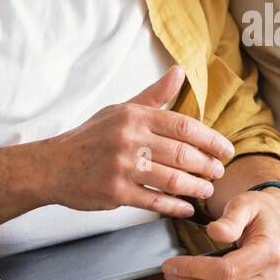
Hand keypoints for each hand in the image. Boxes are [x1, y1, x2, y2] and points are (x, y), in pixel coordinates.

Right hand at [33, 65, 233, 216]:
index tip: (226, 150)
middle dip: (207, 166)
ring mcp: (122, 167)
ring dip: (196, 187)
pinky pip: (154, 201)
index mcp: (134, 117)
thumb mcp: (121, 110)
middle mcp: (129, 139)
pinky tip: (187, 208)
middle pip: (182, 154)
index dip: (211, 139)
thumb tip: (179, 71)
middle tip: (219, 172)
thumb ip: (154, 96)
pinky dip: (175, 206)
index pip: (183, 126)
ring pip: (172, 179)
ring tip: (207, 190)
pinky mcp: (116, 193)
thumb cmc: (91, 137)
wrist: (52, 166)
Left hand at [159, 187, 279, 279]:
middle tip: (170, 273)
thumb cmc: (258, 211)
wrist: (275, 219)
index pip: (227, 271)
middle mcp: (270, 276)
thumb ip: (231, 218)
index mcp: (268, 252)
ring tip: (181, 279)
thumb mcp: (245, 204)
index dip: (194, 269)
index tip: (171, 263)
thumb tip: (213, 232)